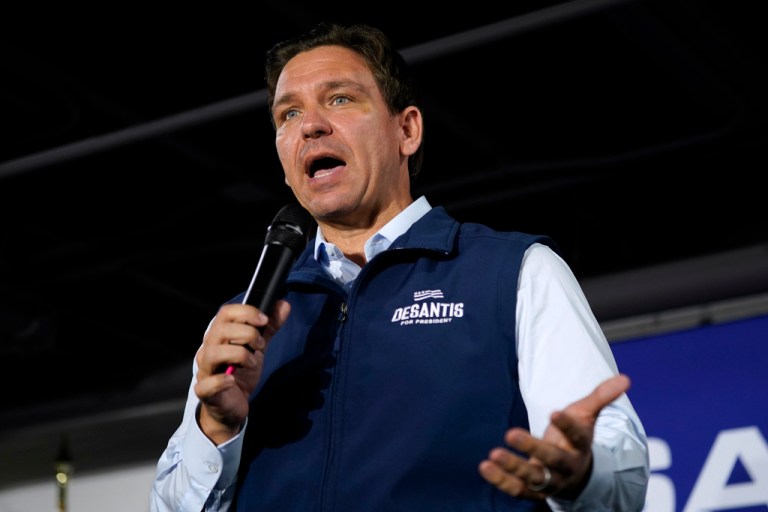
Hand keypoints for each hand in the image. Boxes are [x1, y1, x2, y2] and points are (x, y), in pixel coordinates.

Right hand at [194, 300, 290, 443]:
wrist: (233, 406)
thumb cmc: (241, 374)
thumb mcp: (258, 348)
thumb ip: (269, 327)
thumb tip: (284, 305)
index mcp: (220, 335)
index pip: (226, 313)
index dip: (246, 312)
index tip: (264, 320)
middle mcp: (209, 349)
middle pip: (221, 330)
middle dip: (247, 334)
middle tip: (261, 346)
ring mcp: (205, 370)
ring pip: (213, 353)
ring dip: (239, 354)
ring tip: (252, 362)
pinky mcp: (205, 392)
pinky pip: (206, 384)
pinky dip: (220, 381)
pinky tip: (233, 380)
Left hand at [478, 374, 630, 500]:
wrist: (578, 475)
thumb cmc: (577, 438)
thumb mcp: (587, 415)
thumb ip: (601, 397)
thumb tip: (625, 378)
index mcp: (581, 445)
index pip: (577, 435)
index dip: (567, 425)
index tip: (554, 412)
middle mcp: (568, 465)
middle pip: (552, 459)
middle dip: (532, 448)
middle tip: (511, 433)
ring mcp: (551, 481)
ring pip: (533, 478)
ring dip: (512, 467)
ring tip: (493, 454)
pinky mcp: (535, 491)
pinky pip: (518, 490)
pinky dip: (500, 481)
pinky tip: (484, 466)